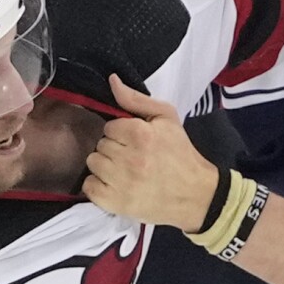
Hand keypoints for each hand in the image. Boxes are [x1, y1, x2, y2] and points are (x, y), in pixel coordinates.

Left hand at [82, 74, 219, 231]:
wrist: (195, 194)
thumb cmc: (180, 153)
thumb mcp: (166, 118)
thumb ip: (135, 99)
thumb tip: (112, 80)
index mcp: (141, 134)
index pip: (110, 126)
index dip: (122, 133)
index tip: (135, 141)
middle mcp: (129, 159)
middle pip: (100, 144)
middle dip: (114, 148)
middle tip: (133, 157)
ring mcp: (121, 183)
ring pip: (93, 163)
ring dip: (105, 166)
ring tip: (124, 171)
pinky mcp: (115, 203)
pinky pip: (88, 186)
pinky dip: (98, 185)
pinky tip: (115, 184)